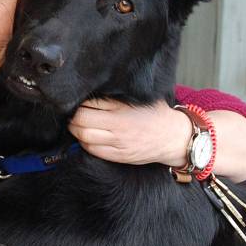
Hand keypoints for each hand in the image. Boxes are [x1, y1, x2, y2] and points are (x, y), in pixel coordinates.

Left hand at [69, 99, 190, 165]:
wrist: (173, 138)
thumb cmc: (156, 114)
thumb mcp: (140, 98)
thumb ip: (118, 95)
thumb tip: (95, 88)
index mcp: (122, 108)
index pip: (90, 103)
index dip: (79, 102)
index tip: (77, 100)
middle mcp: (119, 126)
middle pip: (82, 120)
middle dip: (73, 116)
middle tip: (72, 113)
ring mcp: (118, 143)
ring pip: (85, 137)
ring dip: (76, 130)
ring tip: (76, 124)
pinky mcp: (119, 156)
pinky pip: (93, 151)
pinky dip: (84, 143)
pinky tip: (85, 137)